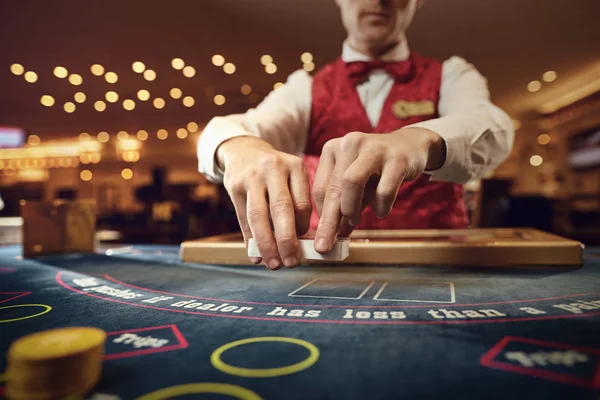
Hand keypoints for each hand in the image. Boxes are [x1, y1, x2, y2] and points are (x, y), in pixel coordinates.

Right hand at [217, 136, 311, 269]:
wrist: (244, 150)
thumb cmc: (275, 173)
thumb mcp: (291, 177)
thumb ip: (296, 205)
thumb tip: (300, 244)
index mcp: (295, 166)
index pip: (302, 203)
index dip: (303, 228)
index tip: (303, 245)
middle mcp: (274, 168)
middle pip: (281, 209)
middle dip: (287, 240)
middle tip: (292, 263)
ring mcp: (252, 176)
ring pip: (259, 216)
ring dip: (267, 244)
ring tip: (273, 264)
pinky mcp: (234, 185)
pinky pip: (243, 218)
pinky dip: (250, 240)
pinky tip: (255, 256)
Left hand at [312, 127, 444, 252]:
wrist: (410, 147)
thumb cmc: (376, 171)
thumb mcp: (356, 186)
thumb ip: (343, 207)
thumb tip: (333, 237)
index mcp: (332, 149)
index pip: (320, 188)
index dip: (321, 216)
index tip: (324, 236)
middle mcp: (349, 144)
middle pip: (334, 188)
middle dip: (328, 222)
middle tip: (325, 247)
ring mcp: (373, 149)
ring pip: (352, 182)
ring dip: (351, 209)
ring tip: (355, 221)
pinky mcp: (397, 159)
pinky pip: (384, 190)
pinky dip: (381, 207)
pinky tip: (381, 211)